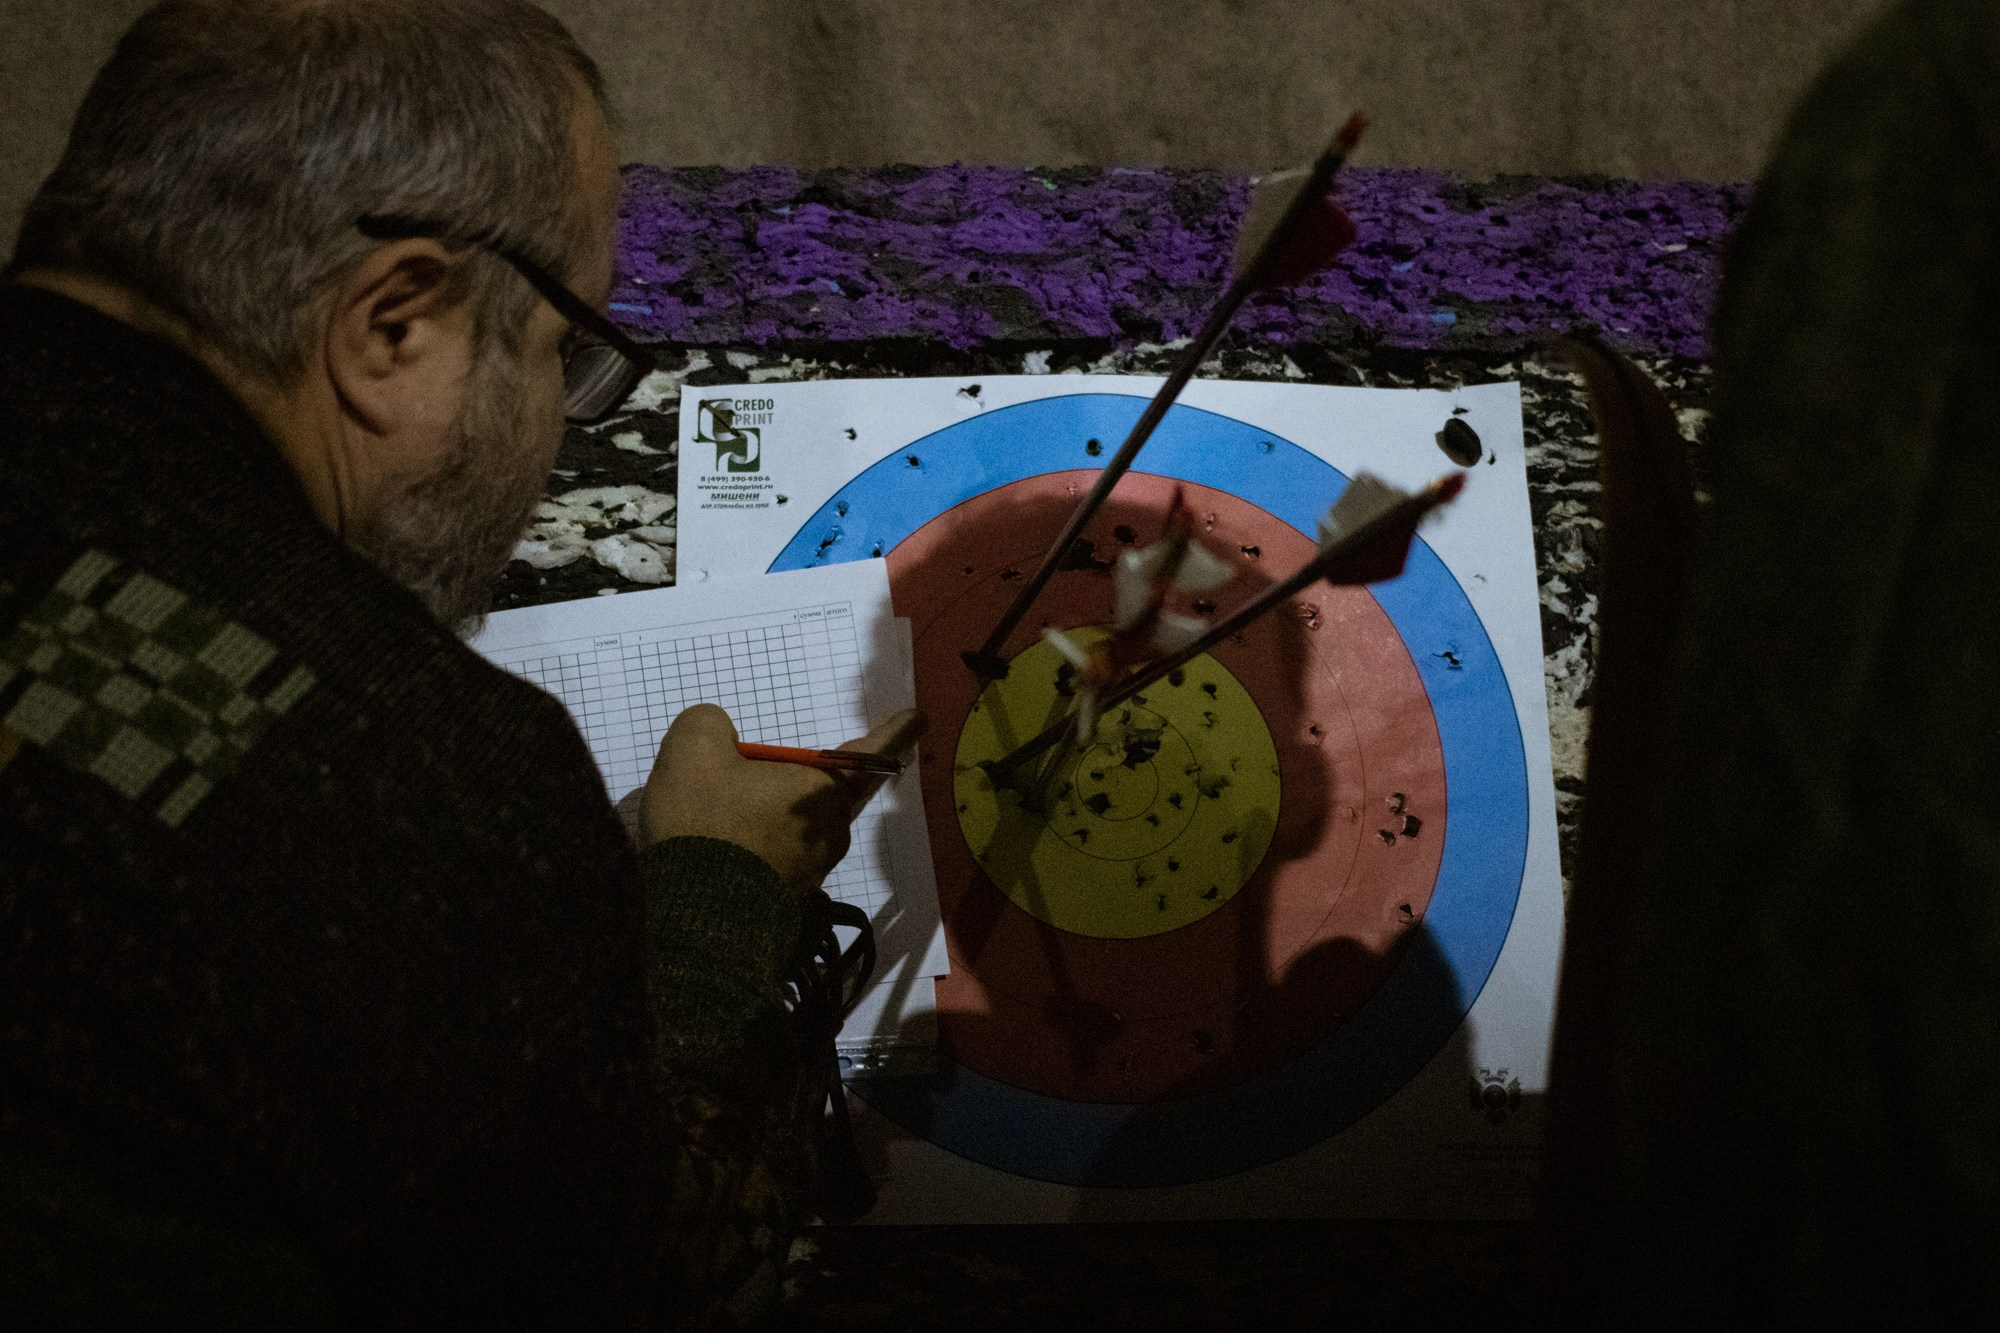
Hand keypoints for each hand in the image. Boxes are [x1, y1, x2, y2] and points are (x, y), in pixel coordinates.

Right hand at [641, 703, 925, 890]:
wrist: (695, 920)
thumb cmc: (705, 826)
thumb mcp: (693, 752)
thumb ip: (711, 726)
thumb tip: (722, 737)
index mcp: (826, 790)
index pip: (873, 750)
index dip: (895, 730)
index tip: (916, 718)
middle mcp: (833, 832)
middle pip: (831, 791)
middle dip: (803, 776)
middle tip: (762, 768)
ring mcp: (813, 871)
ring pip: (802, 826)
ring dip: (775, 814)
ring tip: (724, 811)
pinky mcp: (788, 900)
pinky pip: (780, 857)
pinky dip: (759, 844)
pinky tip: (721, 844)